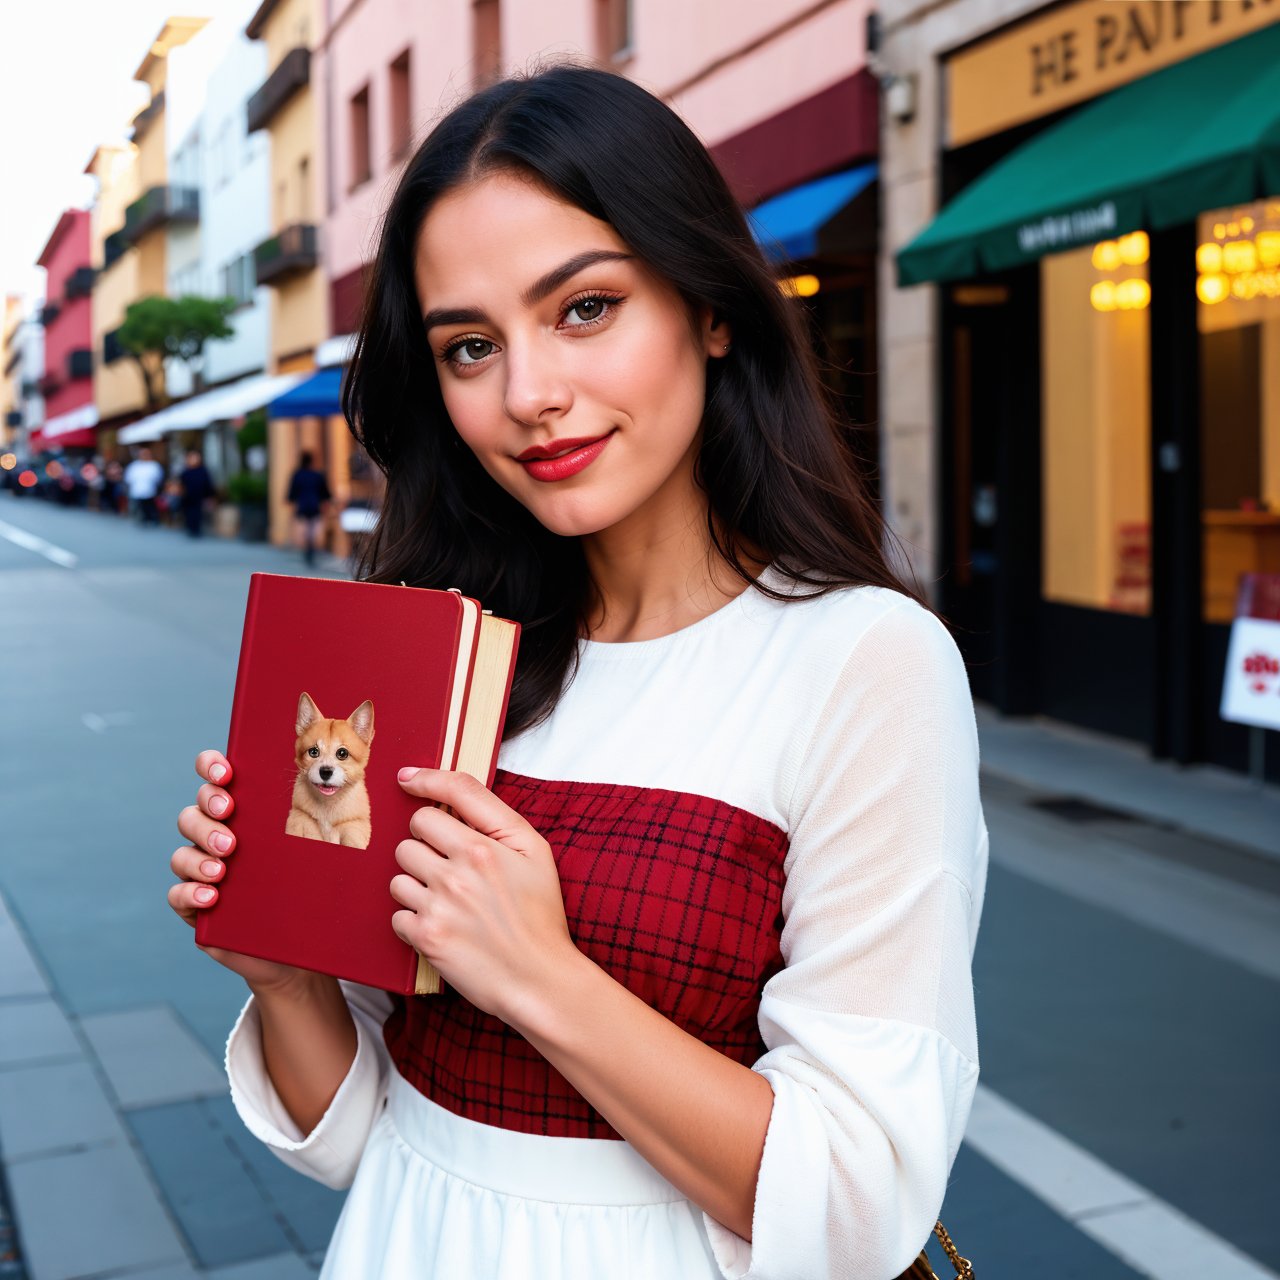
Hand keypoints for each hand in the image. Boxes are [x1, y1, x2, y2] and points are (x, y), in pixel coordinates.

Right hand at [169, 750, 314, 994]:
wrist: (300, 950)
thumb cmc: (314, 892)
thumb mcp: (328, 855)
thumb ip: (333, 828)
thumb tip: (347, 798)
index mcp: (249, 814)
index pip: (218, 777)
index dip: (213, 766)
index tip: (226, 772)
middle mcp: (221, 836)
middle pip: (196, 809)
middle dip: (208, 809)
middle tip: (230, 819)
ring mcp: (204, 871)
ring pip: (182, 849)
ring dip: (199, 851)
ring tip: (222, 867)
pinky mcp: (196, 907)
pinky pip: (177, 894)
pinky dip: (189, 892)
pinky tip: (211, 896)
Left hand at [391, 768, 579, 1022]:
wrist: (539, 978)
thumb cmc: (539, 913)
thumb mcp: (534, 850)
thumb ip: (493, 814)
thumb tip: (445, 791)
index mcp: (485, 847)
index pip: (436, 802)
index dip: (421, 785)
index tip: (406, 780)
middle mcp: (458, 872)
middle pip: (411, 837)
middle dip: (426, 846)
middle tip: (451, 866)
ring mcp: (439, 906)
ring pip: (398, 875)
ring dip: (416, 884)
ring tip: (447, 900)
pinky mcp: (426, 938)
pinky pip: (396, 913)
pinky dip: (413, 919)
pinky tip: (441, 924)